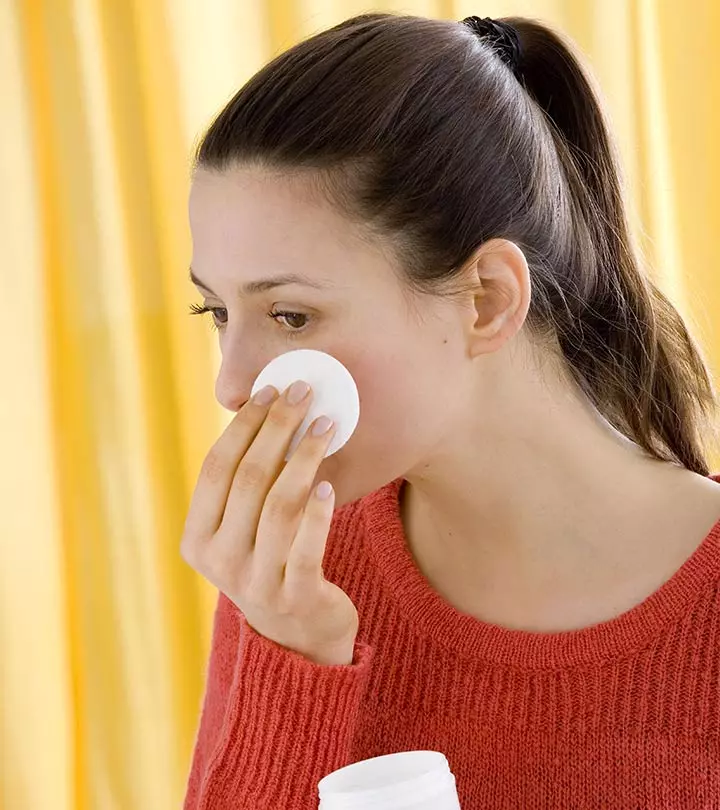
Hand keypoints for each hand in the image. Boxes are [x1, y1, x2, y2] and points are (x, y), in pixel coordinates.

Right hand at [180, 380, 358, 665]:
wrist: (297, 636)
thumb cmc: (270, 561)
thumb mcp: (242, 529)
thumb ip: (244, 485)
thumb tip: (264, 407)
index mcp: (197, 538)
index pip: (216, 468)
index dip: (243, 425)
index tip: (270, 390)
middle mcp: (219, 561)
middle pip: (249, 479)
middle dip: (277, 427)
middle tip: (304, 393)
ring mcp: (255, 582)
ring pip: (279, 505)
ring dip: (304, 457)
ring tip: (326, 425)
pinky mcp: (295, 597)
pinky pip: (307, 546)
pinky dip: (318, 512)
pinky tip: (328, 483)